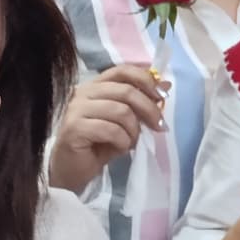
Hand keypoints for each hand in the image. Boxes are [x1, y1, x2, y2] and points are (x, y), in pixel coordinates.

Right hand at [49, 64, 164, 190]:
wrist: (74, 169)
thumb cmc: (100, 144)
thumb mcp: (125, 121)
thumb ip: (140, 102)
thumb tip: (165, 85)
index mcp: (95, 86)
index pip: (122, 70)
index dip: (146, 80)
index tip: (161, 96)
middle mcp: (83, 93)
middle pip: (126, 91)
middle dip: (149, 109)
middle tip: (158, 126)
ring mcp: (76, 109)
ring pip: (120, 111)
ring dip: (133, 130)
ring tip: (130, 142)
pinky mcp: (74, 128)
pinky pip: (111, 130)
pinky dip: (123, 141)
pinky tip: (120, 149)